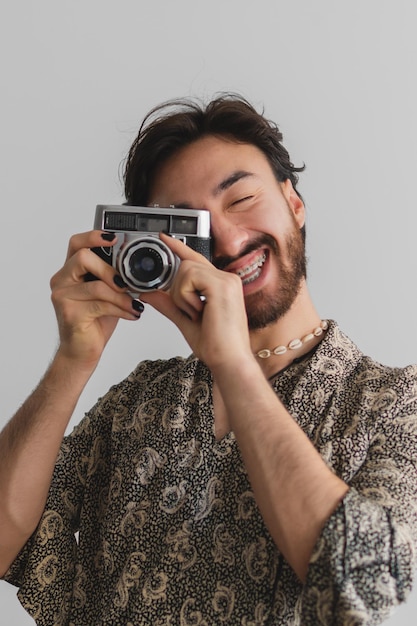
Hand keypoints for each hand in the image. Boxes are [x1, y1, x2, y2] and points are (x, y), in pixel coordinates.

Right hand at [50, 231, 142, 367]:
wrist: (82, 351)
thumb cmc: (94, 321)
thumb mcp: (107, 293)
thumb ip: (113, 277)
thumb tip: (137, 266)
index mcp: (70, 271)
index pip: (77, 244)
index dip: (94, 236)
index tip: (114, 238)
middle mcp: (62, 280)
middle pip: (83, 258)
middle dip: (110, 269)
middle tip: (126, 283)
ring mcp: (63, 296)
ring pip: (96, 285)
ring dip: (121, 296)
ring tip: (134, 304)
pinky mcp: (70, 312)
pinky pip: (100, 304)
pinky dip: (121, 308)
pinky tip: (131, 314)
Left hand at [141, 234, 252, 371]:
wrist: (229, 361)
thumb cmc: (216, 346)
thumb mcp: (185, 320)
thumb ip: (167, 304)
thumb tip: (148, 293)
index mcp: (221, 285)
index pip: (196, 260)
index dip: (178, 248)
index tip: (164, 237)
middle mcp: (226, 279)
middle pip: (186, 265)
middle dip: (178, 291)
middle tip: (191, 313)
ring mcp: (226, 280)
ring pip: (185, 270)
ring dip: (182, 295)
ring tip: (197, 313)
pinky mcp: (222, 285)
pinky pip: (189, 277)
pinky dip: (186, 297)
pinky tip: (200, 311)